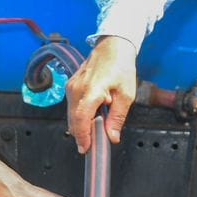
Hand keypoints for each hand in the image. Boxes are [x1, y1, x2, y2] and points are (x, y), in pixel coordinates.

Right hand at [65, 36, 136, 153]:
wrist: (113, 46)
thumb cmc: (121, 67)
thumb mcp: (126, 94)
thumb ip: (117, 117)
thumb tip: (111, 136)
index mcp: (90, 91)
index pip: (81, 120)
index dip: (83, 137)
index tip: (86, 149)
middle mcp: (76, 89)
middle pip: (73, 120)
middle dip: (81, 135)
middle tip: (91, 146)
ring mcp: (71, 86)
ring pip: (71, 114)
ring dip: (81, 125)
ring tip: (94, 131)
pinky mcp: (71, 85)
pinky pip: (72, 106)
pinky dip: (79, 115)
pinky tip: (91, 117)